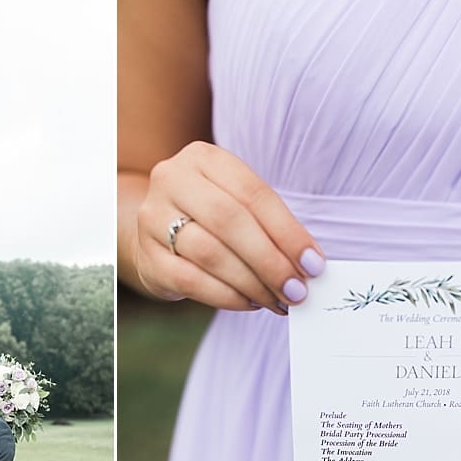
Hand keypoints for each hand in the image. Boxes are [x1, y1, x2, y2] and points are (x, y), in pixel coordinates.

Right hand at [129, 141, 325, 313]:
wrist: (155, 231)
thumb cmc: (210, 217)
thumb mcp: (236, 202)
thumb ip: (269, 225)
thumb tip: (309, 265)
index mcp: (203, 157)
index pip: (253, 194)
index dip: (288, 231)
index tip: (314, 264)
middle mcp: (172, 180)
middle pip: (229, 221)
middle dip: (270, 260)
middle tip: (297, 289)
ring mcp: (152, 217)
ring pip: (210, 253)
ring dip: (252, 283)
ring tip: (277, 300)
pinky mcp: (146, 256)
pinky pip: (191, 280)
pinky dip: (226, 296)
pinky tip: (249, 302)